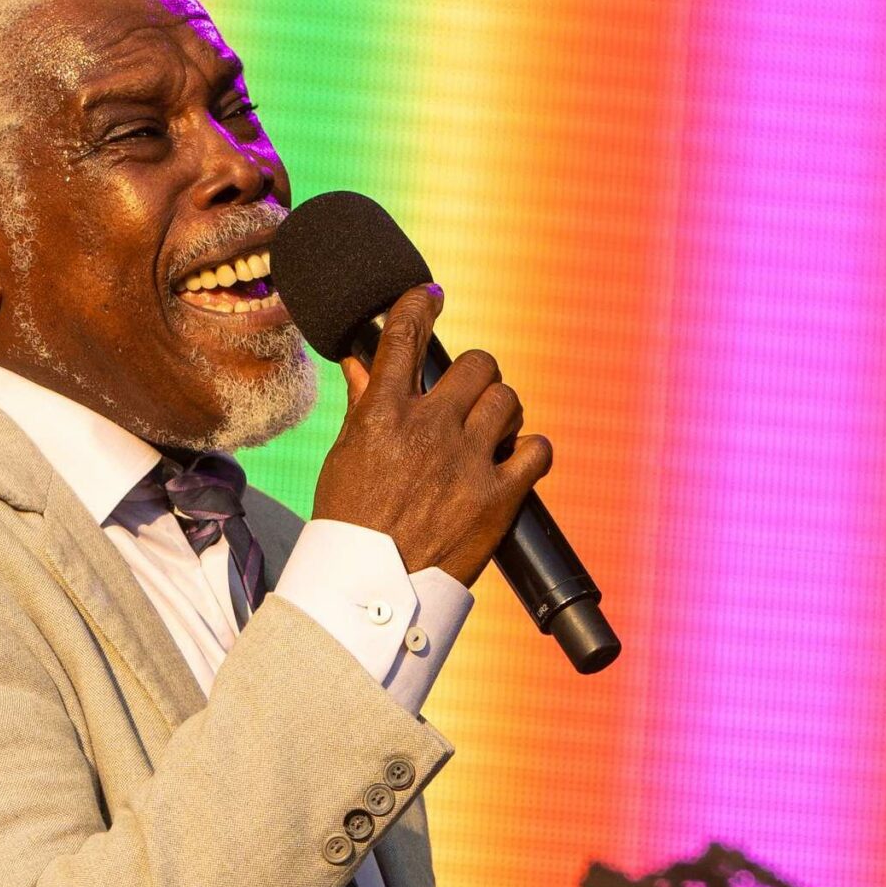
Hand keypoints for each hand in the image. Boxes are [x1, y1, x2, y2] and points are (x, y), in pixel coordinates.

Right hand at [308, 284, 553, 586]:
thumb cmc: (352, 523)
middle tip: (470, 399)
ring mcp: (468, 462)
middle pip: (476, 364)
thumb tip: (362, 360)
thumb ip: (365, 403)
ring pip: (508, 400)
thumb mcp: (347, 456)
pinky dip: (531, 452)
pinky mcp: (499, 497)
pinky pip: (538, 449)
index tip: (429, 298)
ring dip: (502, 412)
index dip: (419, 305)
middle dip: (476, 376)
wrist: (370, 587)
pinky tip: (515, 462)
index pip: (405, 335)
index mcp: (384, 415)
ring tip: (490, 435)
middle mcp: (430, 429)